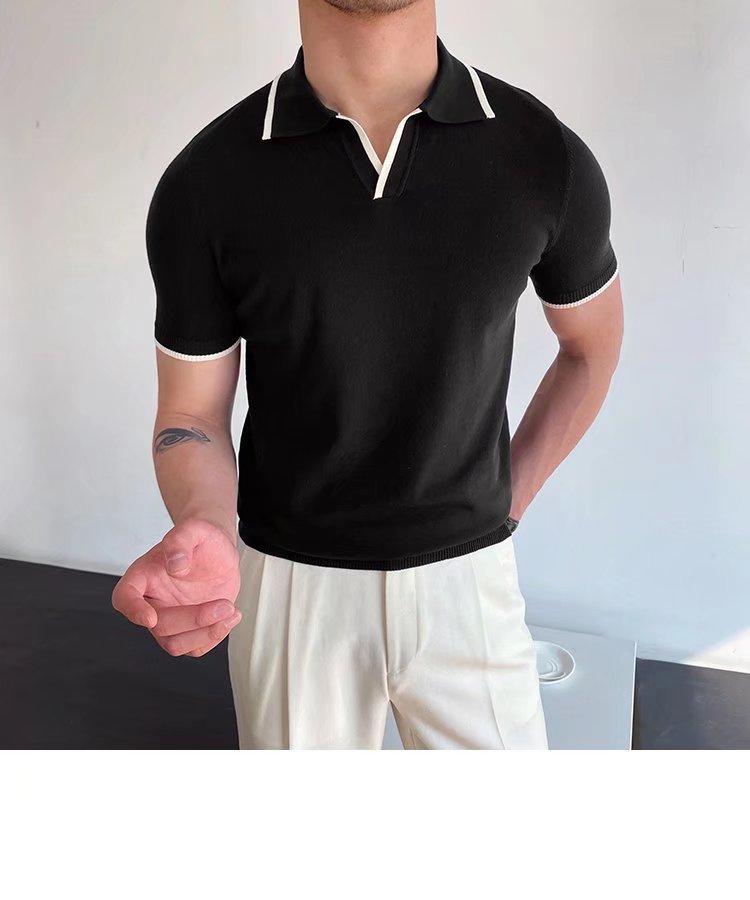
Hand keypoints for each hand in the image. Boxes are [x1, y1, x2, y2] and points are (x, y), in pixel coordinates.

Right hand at [112, 518, 241, 657]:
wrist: (218, 551)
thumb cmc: (201, 538)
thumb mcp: (195, 529)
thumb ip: (181, 539)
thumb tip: (176, 563)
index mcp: (143, 576)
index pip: (124, 597)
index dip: (133, 610)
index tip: (149, 617)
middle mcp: (152, 602)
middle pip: (159, 626)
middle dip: (193, 619)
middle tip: (224, 604)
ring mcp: (170, 618)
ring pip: (174, 644)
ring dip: (205, 632)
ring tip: (230, 609)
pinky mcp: (189, 629)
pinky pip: (194, 648)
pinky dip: (214, 636)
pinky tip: (232, 615)